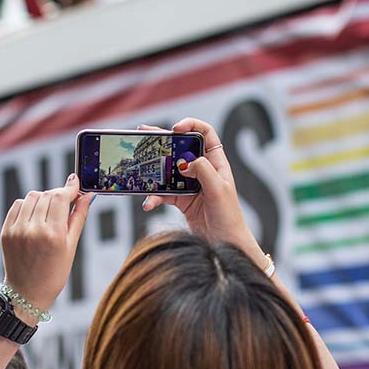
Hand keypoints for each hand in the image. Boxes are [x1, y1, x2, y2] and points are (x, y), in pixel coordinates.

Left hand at [1, 174, 93, 317]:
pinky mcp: (6, 231)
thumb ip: (79, 217)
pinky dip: (28, 206)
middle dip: (58, 195)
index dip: (70, 188)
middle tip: (65, 203)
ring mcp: (17, 230)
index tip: (75, 182)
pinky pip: (18, 205)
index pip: (61, 197)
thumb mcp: (71, 247)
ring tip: (49, 212)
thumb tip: (87, 195)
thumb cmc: (54, 273)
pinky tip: (35, 217)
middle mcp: (33, 230)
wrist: (27, 293)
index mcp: (53, 235)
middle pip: (47, 195)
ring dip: (43, 199)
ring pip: (31, 197)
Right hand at [141, 119, 264, 265]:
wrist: (225, 244)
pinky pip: (163, 193)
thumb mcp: (219, 190)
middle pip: (181, 147)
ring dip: (153, 169)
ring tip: (139, 166)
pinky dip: (154, 197)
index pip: (205, 133)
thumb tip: (186, 162)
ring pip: (168, 169)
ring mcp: (190, 184)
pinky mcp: (181, 200)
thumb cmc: (229, 217)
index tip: (175, 129)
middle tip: (144, 132)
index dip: (190, 125)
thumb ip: (203, 171)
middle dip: (162, 140)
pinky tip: (148, 203)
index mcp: (216, 162)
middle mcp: (203, 170)